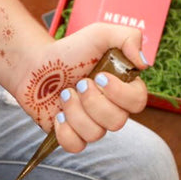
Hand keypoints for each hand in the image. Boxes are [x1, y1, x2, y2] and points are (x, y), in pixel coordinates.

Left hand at [13, 23, 148, 152]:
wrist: (36, 65)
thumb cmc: (70, 51)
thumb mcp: (100, 33)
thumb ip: (128, 37)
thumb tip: (144, 63)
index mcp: (122, 89)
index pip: (138, 102)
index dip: (121, 94)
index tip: (99, 76)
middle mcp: (110, 110)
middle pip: (117, 122)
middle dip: (94, 102)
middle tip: (79, 84)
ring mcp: (92, 125)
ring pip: (95, 134)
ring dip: (76, 112)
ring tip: (64, 95)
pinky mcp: (72, 136)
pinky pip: (76, 146)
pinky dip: (65, 131)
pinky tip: (58, 115)